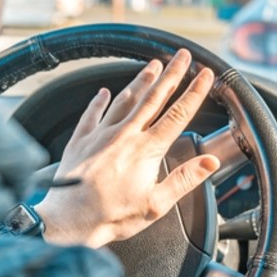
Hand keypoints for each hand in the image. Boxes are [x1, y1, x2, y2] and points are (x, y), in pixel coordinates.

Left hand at [35, 49, 220, 248]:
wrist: (67, 220)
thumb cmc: (111, 216)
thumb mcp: (156, 204)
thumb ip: (184, 179)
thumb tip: (209, 162)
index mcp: (147, 150)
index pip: (177, 114)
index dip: (194, 92)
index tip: (205, 75)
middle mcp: (125, 135)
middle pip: (154, 97)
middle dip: (171, 74)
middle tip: (182, 56)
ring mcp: (101, 134)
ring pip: (125, 99)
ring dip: (141, 80)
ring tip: (153, 65)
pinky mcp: (80, 140)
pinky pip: (92, 113)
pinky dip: (99, 101)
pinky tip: (104, 92)